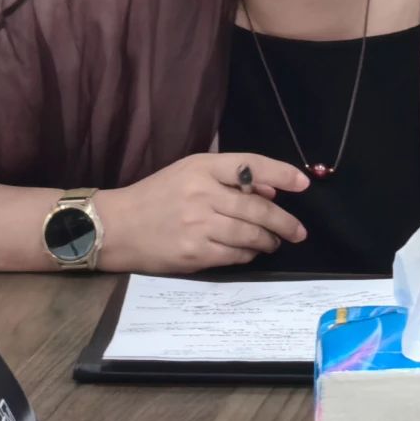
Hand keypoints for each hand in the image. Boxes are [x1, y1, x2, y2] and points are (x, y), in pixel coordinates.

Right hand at [93, 153, 308, 273]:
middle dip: (284, 222)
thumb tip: (272, 188)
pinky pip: (235, 255)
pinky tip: (250, 252)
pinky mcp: (194, 253)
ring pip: (250, 235)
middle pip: (258, 207)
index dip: (282, 173)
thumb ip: (229, 177)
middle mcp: (202, 193)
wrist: (116, 227)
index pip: (251, 165)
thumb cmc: (156, 196)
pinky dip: (248, 255)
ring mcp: (198, 225)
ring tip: (275, 243)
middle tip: (298, 231)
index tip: (303, 184)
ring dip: (269, 241)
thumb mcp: (189, 173)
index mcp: (202, 167)